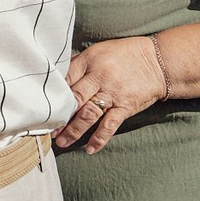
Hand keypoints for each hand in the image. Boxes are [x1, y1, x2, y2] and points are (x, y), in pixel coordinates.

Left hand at [57, 36, 166, 154]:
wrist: (158, 61)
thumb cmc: (124, 55)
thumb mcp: (99, 51)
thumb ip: (79, 64)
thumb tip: (57, 78)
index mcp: (90, 60)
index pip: (66, 78)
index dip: (53, 94)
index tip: (42, 106)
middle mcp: (100, 76)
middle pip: (74, 98)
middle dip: (59, 115)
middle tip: (47, 128)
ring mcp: (113, 93)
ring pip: (88, 114)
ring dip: (73, 130)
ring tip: (62, 142)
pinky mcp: (125, 106)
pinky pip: (109, 125)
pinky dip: (99, 139)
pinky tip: (89, 149)